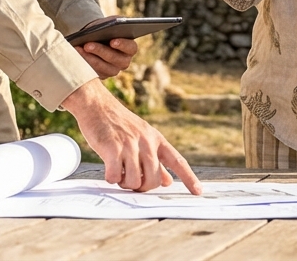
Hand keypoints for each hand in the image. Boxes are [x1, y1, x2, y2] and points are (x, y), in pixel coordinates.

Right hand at [62, 79, 202, 194]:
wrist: (97, 104)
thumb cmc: (119, 124)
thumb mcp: (142, 137)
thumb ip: (156, 160)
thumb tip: (168, 181)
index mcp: (156, 139)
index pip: (177, 161)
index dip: (189, 178)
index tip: (199, 192)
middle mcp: (146, 142)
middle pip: (153, 180)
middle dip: (142, 187)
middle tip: (130, 181)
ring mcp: (129, 144)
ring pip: (134, 181)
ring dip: (125, 183)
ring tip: (119, 173)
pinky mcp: (112, 148)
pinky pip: (115, 176)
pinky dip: (111, 179)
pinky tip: (109, 171)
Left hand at [75, 18, 136, 78]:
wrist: (95, 38)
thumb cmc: (105, 29)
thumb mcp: (111, 22)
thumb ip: (115, 22)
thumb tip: (114, 24)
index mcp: (130, 48)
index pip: (131, 48)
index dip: (122, 45)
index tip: (112, 41)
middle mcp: (124, 62)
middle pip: (114, 59)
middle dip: (100, 51)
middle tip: (87, 45)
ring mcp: (113, 70)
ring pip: (102, 68)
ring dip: (89, 58)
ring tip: (78, 49)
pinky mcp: (101, 76)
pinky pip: (93, 73)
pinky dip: (83, 64)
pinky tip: (75, 56)